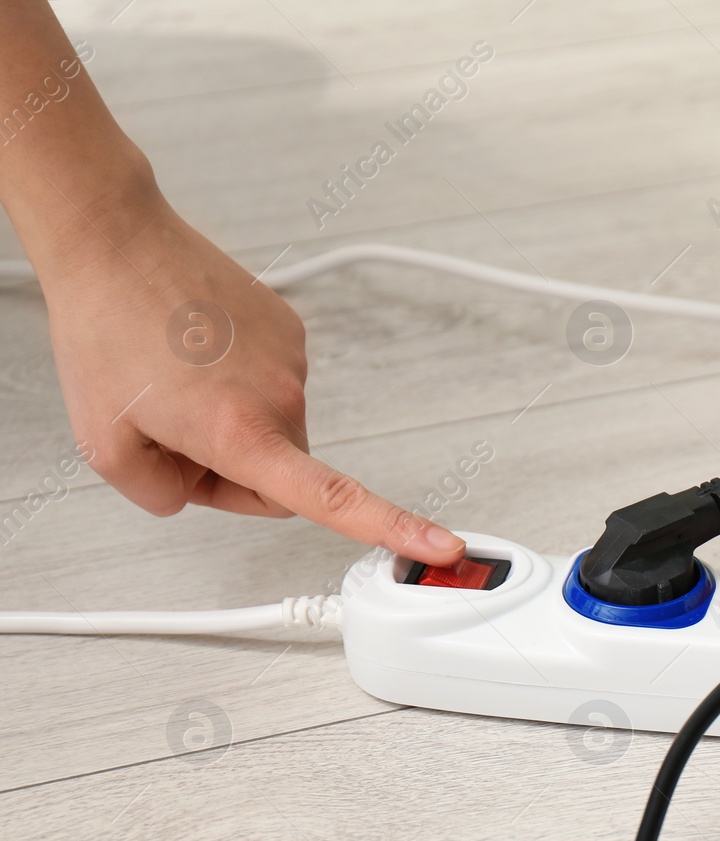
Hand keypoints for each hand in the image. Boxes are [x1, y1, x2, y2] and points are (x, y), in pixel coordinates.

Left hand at [35, 184, 467, 565]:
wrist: (116, 244)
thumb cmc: (105, 332)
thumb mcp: (105, 447)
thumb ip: (159, 496)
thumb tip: (193, 491)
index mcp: (241, 433)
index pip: (333, 499)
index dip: (392, 527)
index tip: (441, 545)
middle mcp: (280, 396)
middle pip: (282, 475)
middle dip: (233, 470)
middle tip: (171, 432)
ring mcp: (290, 360)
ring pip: (275, 428)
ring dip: (231, 421)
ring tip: (175, 380)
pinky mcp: (289, 331)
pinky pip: (272, 385)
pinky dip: (236, 382)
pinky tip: (195, 354)